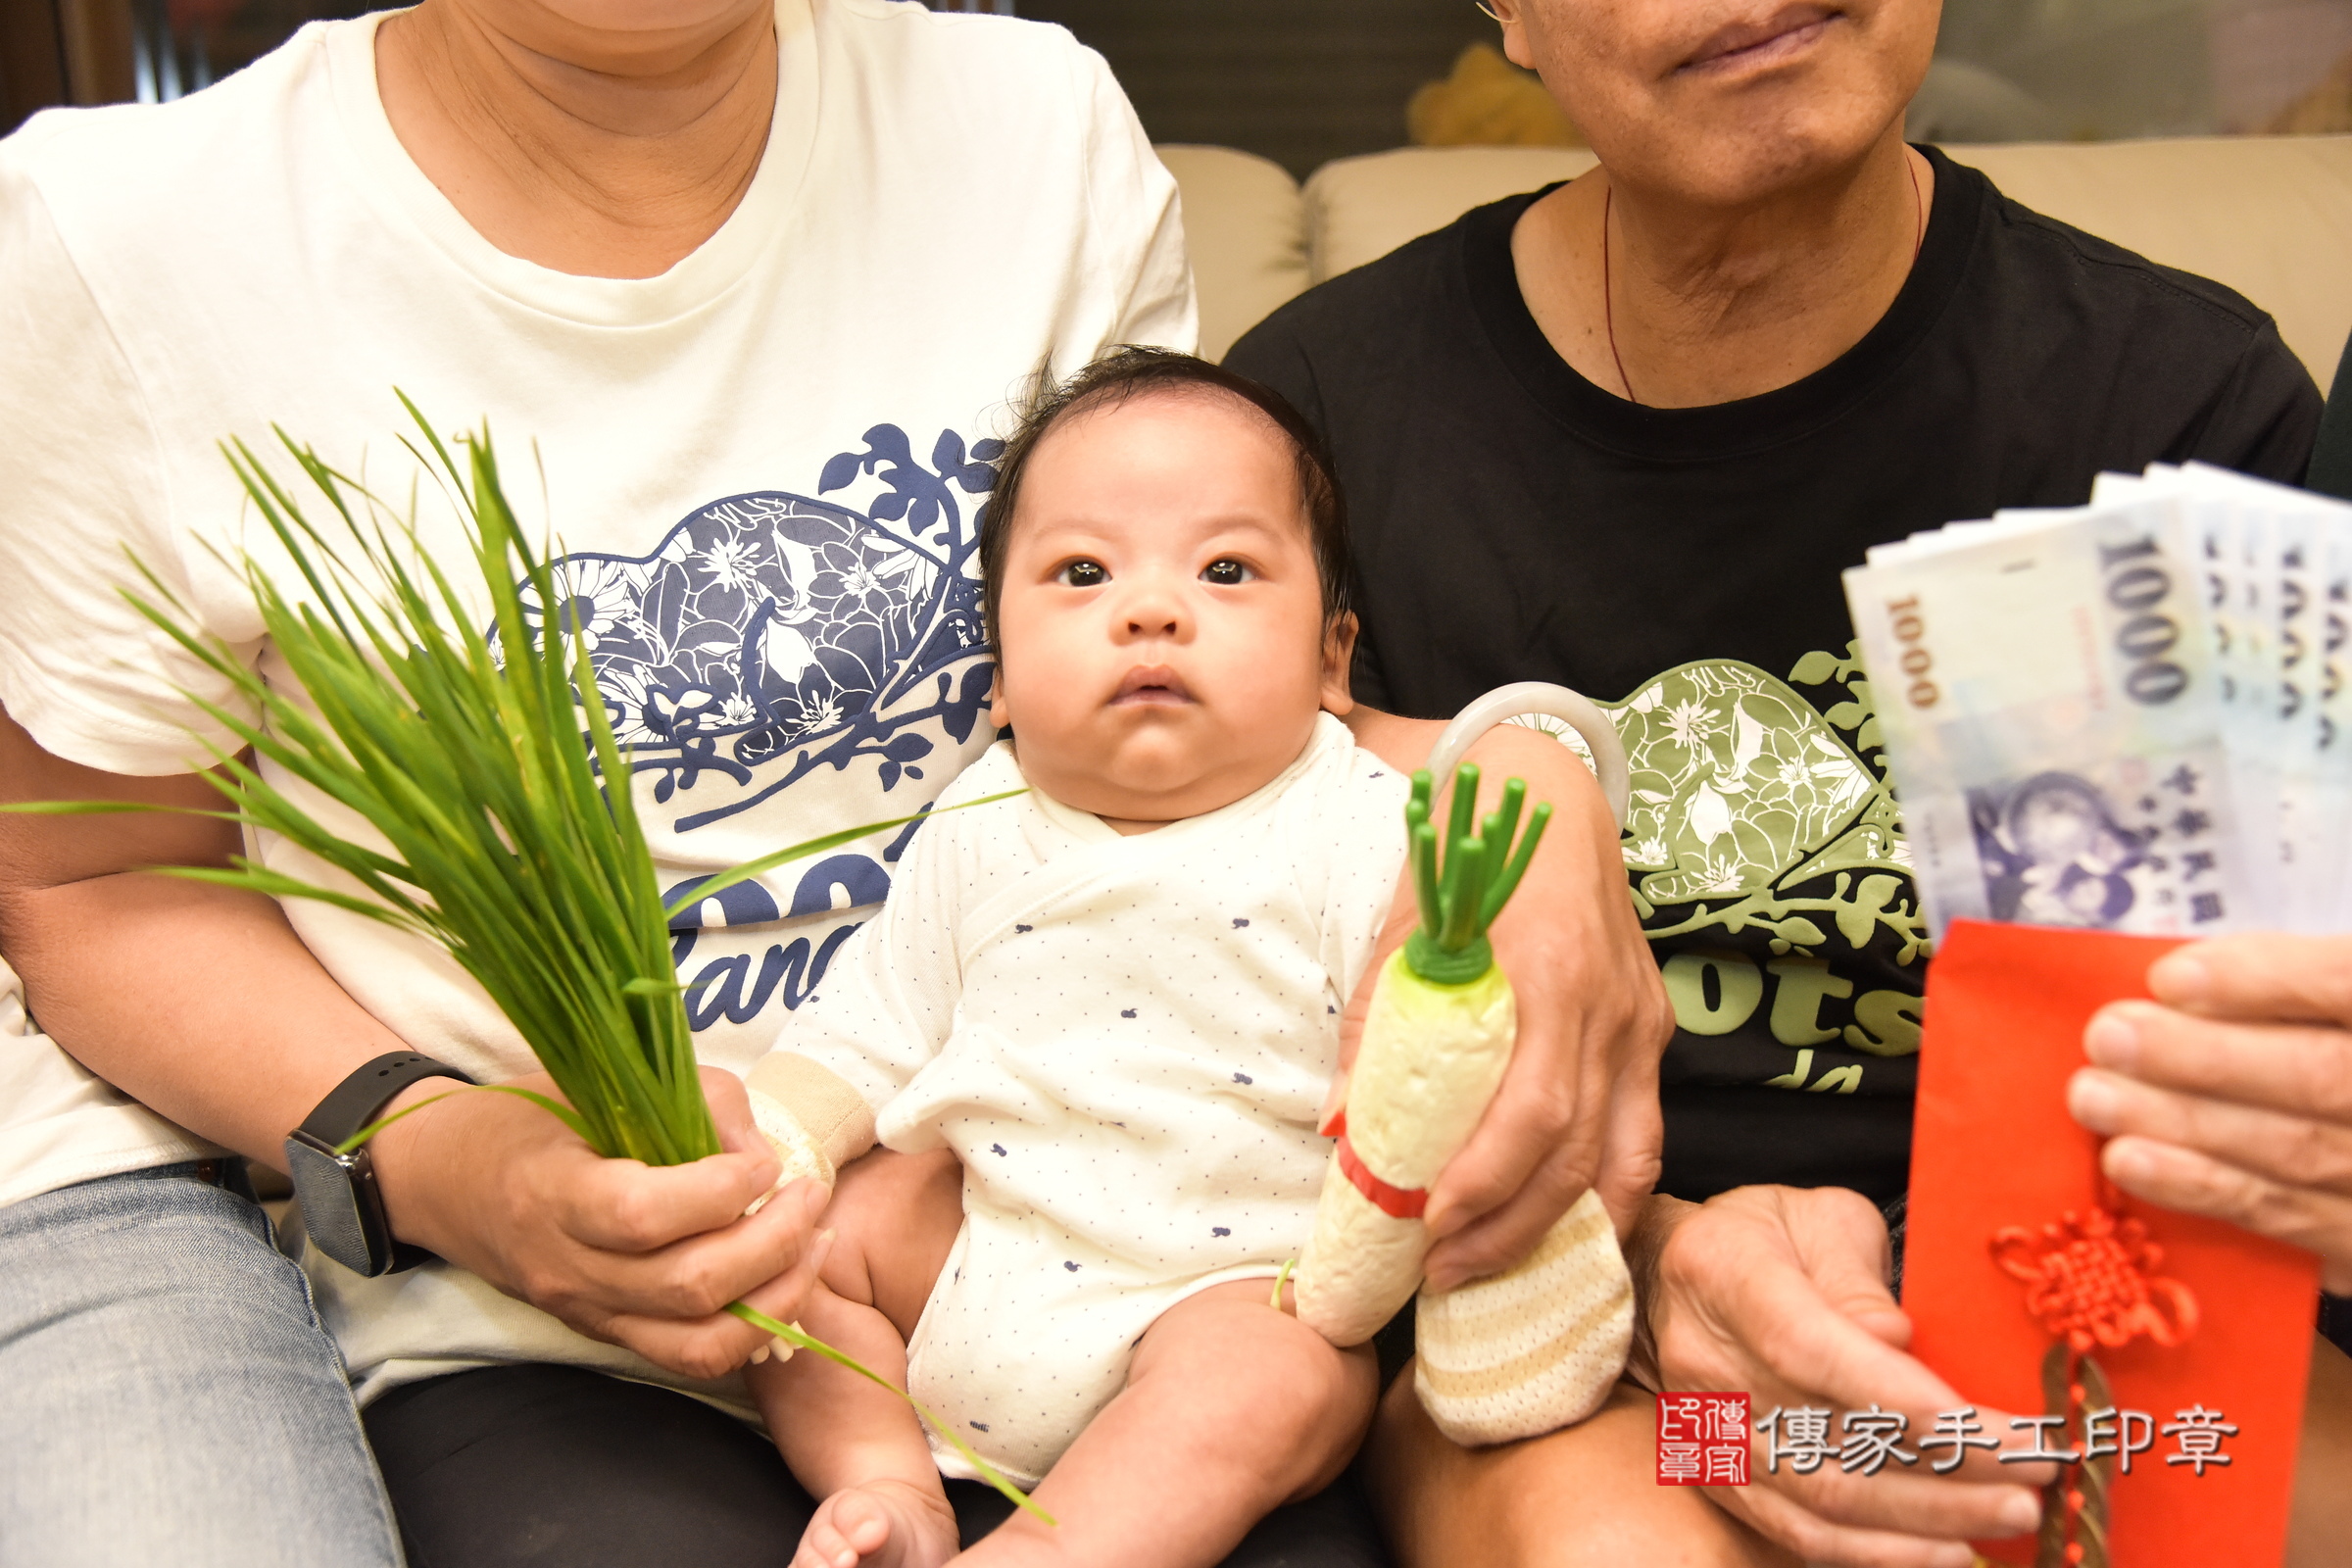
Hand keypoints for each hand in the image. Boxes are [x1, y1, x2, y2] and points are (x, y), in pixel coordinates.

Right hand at [371, 1063, 831, 1378]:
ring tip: (815, 1241)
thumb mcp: (595, 1080)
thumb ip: (693, 1101)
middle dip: (774, 1241)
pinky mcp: (608, 1334)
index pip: (644, 1214)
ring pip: (699, 1341)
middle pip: (689, 1286)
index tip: (764, 1159)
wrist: (446, 1180)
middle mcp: (569, 1268)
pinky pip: (691, 1357)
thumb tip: (762, 1153)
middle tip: (811, 1192)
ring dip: (778, 1296)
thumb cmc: (526, 1117)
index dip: (721, 1190)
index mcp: (553, 1194)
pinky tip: (787, 1281)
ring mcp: (589, 1311)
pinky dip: (754, 1328)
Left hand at [1338, 710, 1672, 1289]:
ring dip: (1555, 1229)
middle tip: (1440, 1273)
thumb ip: (1381, 1024)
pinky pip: (1641, 1136)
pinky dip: (1605, 1197)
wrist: (1554, 796)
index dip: (1485, 1181)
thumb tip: (1341, 1127)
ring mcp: (1641, 1024)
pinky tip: (1559, 1236)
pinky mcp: (1652, 1033)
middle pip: (1577, 1151)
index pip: (1533, 1108)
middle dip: (1507, 1227)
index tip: (1427, 1225)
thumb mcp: (1409, 929)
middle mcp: (1610, 1009)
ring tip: (1487, 1268)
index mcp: (1551, 974)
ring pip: (1621, 1158)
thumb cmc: (1470, 860)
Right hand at [1639, 1186, 2049, 1567]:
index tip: (1990, 1427)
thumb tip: (1895, 1341)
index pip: (1811, 1349)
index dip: (1899, 1398)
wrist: (1669, 1279)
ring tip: (2011, 1517)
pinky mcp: (1721, 1476)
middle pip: (1828, 1438)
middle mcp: (1706, 1361)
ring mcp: (1708, 1429)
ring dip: (1927, 1520)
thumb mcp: (1814, 1217)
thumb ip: (1854, 1273)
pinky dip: (1878, 1554)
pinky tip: (1947, 1550)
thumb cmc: (1762, 1238)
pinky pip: (1799, 1534)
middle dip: (1947, 1470)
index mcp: (1724, 1275)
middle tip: (2036, 1477)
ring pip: (1821, 1498)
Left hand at [2067, 932, 2351, 1290]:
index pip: (2348, 985)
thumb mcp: (2321, 1002)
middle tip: (2109, 1037)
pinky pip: (2283, 1213)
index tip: (2170, 979)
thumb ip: (2275, 987)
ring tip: (2095, 1096)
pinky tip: (2129, 1160)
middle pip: (2322, 1075)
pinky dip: (2199, 1185)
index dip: (2264, 979)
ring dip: (2182, 1121)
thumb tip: (2171, 987)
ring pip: (2295, 1149)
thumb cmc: (2325, 1044)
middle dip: (2204, 1057)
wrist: (2347, 1126)